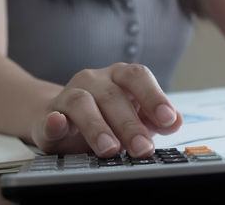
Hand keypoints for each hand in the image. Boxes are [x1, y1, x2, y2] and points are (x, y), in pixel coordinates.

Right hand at [30, 63, 182, 157]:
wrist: (62, 119)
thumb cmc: (106, 116)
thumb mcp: (134, 116)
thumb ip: (155, 119)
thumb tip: (178, 121)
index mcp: (120, 76)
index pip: (138, 77)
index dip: (154, 96)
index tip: (168, 119)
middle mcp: (94, 80)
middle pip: (113, 96)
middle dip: (130, 125)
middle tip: (143, 148)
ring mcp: (68, 95)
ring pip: (81, 103)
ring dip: (97, 126)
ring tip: (109, 149)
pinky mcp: (47, 117)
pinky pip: (49, 118)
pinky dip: (53, 122)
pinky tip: (59, 125)